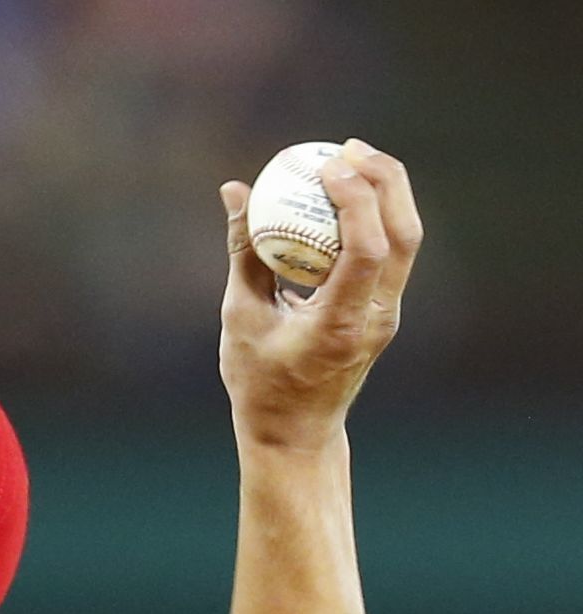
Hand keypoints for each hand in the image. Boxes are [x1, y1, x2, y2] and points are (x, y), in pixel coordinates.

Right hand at [218, 141, 422, 453]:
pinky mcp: (386, 309)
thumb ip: (242, 251)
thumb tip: (233, 190)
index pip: (367, 247)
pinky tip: (349, 195)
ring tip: (352, 160)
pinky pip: (392, 249)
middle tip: (347, 148)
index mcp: (340, 325)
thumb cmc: (259, 384)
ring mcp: (387, 314)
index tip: (326, 166)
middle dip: (383, 179)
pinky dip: (376, 215)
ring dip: (387, 191)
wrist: (295, 436)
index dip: (355, 196)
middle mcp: (375, 318)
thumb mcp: (241, 317)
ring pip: (408, 237)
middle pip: (404, 232)